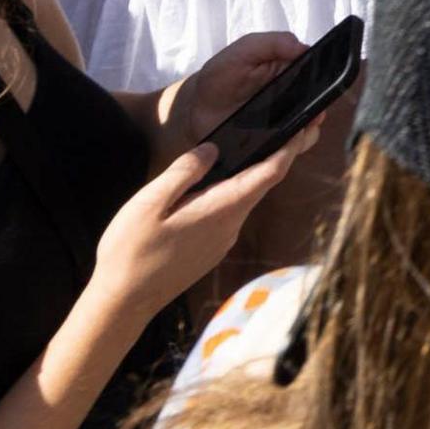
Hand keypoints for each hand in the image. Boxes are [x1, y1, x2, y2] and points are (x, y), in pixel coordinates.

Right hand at [87, 130, 316, 319]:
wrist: (123, 303)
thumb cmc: (130, 251)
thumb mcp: (149, 203)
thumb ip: (184, 172)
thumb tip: (214, 150)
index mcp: (221, 210)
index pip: (269, 174)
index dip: (290, 148)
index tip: (306, 126)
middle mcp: (230, 227)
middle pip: (262, 184)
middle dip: (279, 155)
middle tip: (293, 127)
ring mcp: (222, 241)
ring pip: (245, 199)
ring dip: (254, 174)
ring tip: (256, 145)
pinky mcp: (211, 250)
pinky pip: (230, 214)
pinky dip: (235, 192)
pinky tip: (220, 181)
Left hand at [158, 32, 314, 156]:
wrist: (195, 109)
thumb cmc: (220, 76)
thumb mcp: (242, 51)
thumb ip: (271, 43)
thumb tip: (303, 46)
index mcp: (289, 71)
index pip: (319, 76)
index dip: (324, 82)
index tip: (323, 88)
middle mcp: (292, 98)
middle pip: (319, 106)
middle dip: (319, 111)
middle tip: (313, 115)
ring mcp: (284, 122)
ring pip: (309, 130)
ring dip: (307, 132)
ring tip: (296, 132)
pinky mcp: (272, 143)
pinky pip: (290, 149)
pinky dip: (290, 150)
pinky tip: (281, 146)